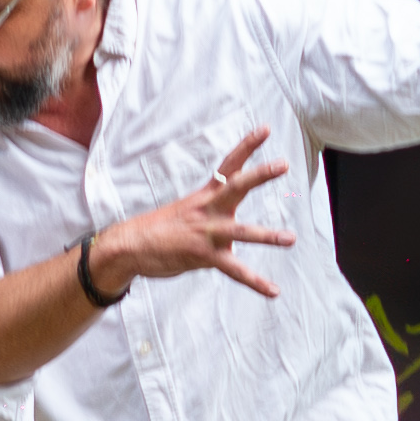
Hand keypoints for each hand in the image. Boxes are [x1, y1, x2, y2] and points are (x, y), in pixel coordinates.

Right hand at [104, 129, 296, 299]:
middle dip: (260, 175)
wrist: (129, 246)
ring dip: (267, 236)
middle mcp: (207, 209)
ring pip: (240, 232)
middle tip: (283, 164)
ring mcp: (205, 232)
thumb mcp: (187, 212)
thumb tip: (231, 234)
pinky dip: (256, 282)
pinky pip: (234, 270)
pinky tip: (274, 291)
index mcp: (205, 196)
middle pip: (236, 186)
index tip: (264, 129)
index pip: (228, 165)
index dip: (246, 146)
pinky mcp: (203, 256)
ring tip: (290, 238)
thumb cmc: (160, 229)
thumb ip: (214, 218)